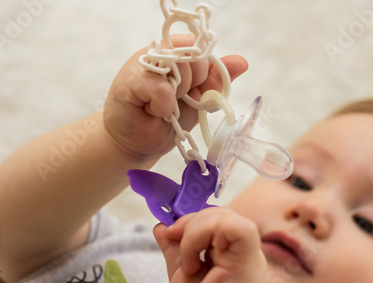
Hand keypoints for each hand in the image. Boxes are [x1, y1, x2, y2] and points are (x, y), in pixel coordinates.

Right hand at [103, 34, 247, 160]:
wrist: (140, 143)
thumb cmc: (168, 121)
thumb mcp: (199, 100)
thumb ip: (217, 80)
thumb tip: (241, 62)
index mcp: (176, 54)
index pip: (200, 47)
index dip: (203, 72)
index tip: (193, 89)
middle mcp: (160, 53)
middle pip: (193, 56)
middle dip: (192, 85)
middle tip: (176, 101)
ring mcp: (143, 63)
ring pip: (178, 67)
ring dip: (177, 95)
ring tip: (164, 107)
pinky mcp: (130, 79)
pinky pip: (160, 86)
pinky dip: (163, 104)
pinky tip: (154, 111)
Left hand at [154, 207, 267, 282]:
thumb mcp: (183, 274)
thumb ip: (175, 249)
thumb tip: (162, 225)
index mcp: (232, 251)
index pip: (215, 217)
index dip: (192, 218)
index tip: (171, 233)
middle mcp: (243, 249)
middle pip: (219, 212)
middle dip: (190, 222)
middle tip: (176, 244)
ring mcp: (249, 253)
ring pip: (223, 215)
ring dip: (194, 232)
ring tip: (188, 263)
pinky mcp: (249, 258)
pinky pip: (232, 226)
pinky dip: (204, 235)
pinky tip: (194, 262)